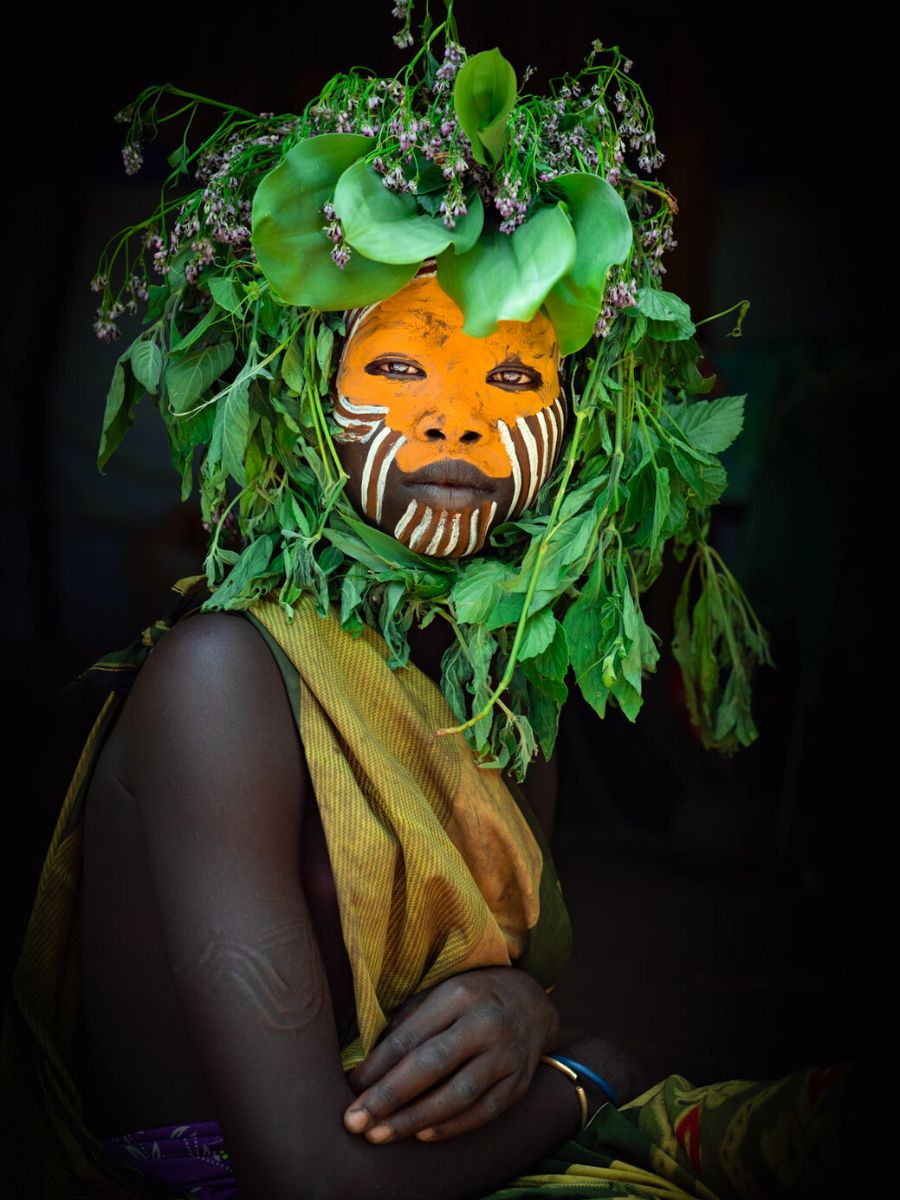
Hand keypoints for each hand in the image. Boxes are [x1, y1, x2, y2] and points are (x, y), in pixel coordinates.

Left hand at [342, 966, 559, 1143]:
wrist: (529, 1001)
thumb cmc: (470, 999)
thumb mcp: (439, 994)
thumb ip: (408, 1025)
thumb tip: (367, 1071)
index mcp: (458, 995)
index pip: (411, 1036)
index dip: (377, 1066)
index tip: (349, 1089)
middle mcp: (485, 1024)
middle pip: (431, 1065)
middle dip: (388, 1097)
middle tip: (355, 1122)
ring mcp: (506, 1055)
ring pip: (457, 1095)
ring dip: (414, 1119)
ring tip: (380, 1135)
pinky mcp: (519, 1082)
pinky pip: (483, 1112)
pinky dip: (451, 1126)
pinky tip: (422, 1136)